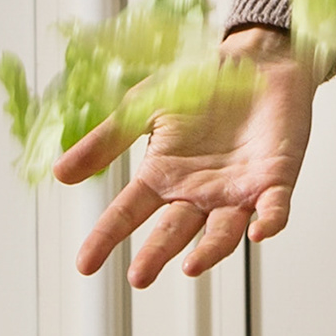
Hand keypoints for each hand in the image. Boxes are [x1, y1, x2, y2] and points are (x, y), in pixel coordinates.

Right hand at [60, 27, 316, 287]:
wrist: (256, 60)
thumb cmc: (203, 82)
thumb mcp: (145, 107)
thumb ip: (106, 141)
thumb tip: (59, 174)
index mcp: (164, 177)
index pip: (128, 213)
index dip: (106, 238)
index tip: (84, 264)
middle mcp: (198, 192)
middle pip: (173, 231)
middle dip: (157, 254)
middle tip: (139, 276)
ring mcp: (237, 190)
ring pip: (223, 231)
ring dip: (210, 250)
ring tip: (191, 266)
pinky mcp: (276, 179)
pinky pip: (274, 208)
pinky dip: (270, 221)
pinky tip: (260, 232)